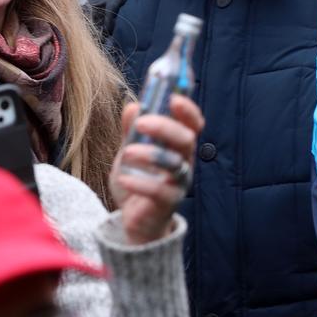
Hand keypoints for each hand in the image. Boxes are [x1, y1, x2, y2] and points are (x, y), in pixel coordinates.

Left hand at [109, 94, 202, 245]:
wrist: (134, 219)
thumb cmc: (138, 179)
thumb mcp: (131, 150)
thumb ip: (132, 130)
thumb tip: (132, 106)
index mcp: (177, 145)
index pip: (192, 124)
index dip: (187, 109)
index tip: (173, 97)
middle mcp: (183, 162)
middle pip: (186, 140)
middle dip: (166, 127)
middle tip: (141, 122)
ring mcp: (178, 184)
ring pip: (176, 164)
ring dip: (151, 155)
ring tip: (127, 152)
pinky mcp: (167, 204)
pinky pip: (160, 191)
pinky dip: (140, 182)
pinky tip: (124, 178)